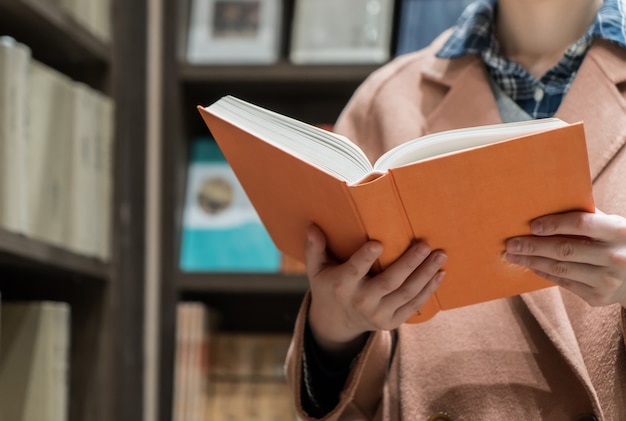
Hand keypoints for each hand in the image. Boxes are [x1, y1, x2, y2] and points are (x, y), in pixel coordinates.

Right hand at [305, 224, 446, 356]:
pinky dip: (429, 290)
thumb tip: (313, 227)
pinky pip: (414, 305)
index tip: (378, 243)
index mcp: (341, 285)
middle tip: (425, 244)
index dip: (366, 258)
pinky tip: (439, 274)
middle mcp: (361, 302)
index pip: (355, 270)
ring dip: (426, 274)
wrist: (337, 322)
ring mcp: (378, 315)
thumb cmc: (328, 285)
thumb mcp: (316, 269)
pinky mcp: (392, 322)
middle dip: (409, 263)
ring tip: (440, 255)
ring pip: (406, 293)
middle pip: (389, 282)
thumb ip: (315, 248)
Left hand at [504, 210, 625, 307]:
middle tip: (510, 244)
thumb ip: (587, 219)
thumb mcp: (612, 227)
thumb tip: (545, 207)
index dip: (554, 224)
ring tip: (512, 256)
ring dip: (532, 262)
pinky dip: (544, 273)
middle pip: (564, 249)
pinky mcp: (598, 297)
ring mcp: (607, 280)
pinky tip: (531, 266)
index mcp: (618, 231)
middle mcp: (615, 256)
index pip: (581, 224)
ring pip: (560, 269)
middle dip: (532, 246)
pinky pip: (564, 283)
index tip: (531, 225)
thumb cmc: (619, 243)